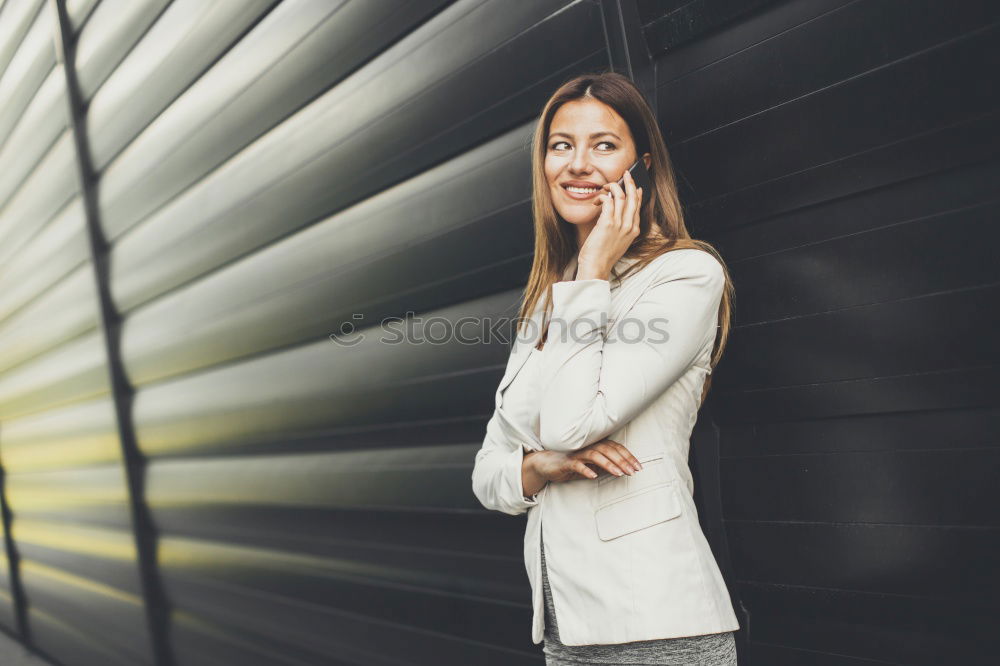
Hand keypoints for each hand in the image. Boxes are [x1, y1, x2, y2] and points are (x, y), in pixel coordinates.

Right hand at [528, 439, 642, 483]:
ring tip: (618, 473)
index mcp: (596, 446)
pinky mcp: (567, 462)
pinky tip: (593, 476)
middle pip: (608, 450)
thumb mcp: (592, 466)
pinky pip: (577, 465)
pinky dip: (586, 469)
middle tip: (632, 472)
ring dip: (608, 464)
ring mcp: (577, 453)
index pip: (616, 448)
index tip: (639, 467)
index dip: (628, 457)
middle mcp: (588, 446)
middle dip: (622, 461)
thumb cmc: (572, 464)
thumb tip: (622, 470)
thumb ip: (605, 466)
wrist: (548, 464)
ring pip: (595, 455)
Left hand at [577, 168, 642, 279]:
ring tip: (606, 186)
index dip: (637, 194)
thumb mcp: (617, 241)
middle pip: (633, 197)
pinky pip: (609, 202)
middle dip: (629, 182)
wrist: (596, 267)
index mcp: (634, 230)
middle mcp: (629, 226)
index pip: (638, 207)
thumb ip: (620, 228)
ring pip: (621, 197)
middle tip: (625, 173)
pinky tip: (597, 200)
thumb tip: (615, 213)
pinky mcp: (608, 223)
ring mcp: (620, 224)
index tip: (635, 185)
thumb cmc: (603, 256)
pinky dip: (603, 197)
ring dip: (612, 187)